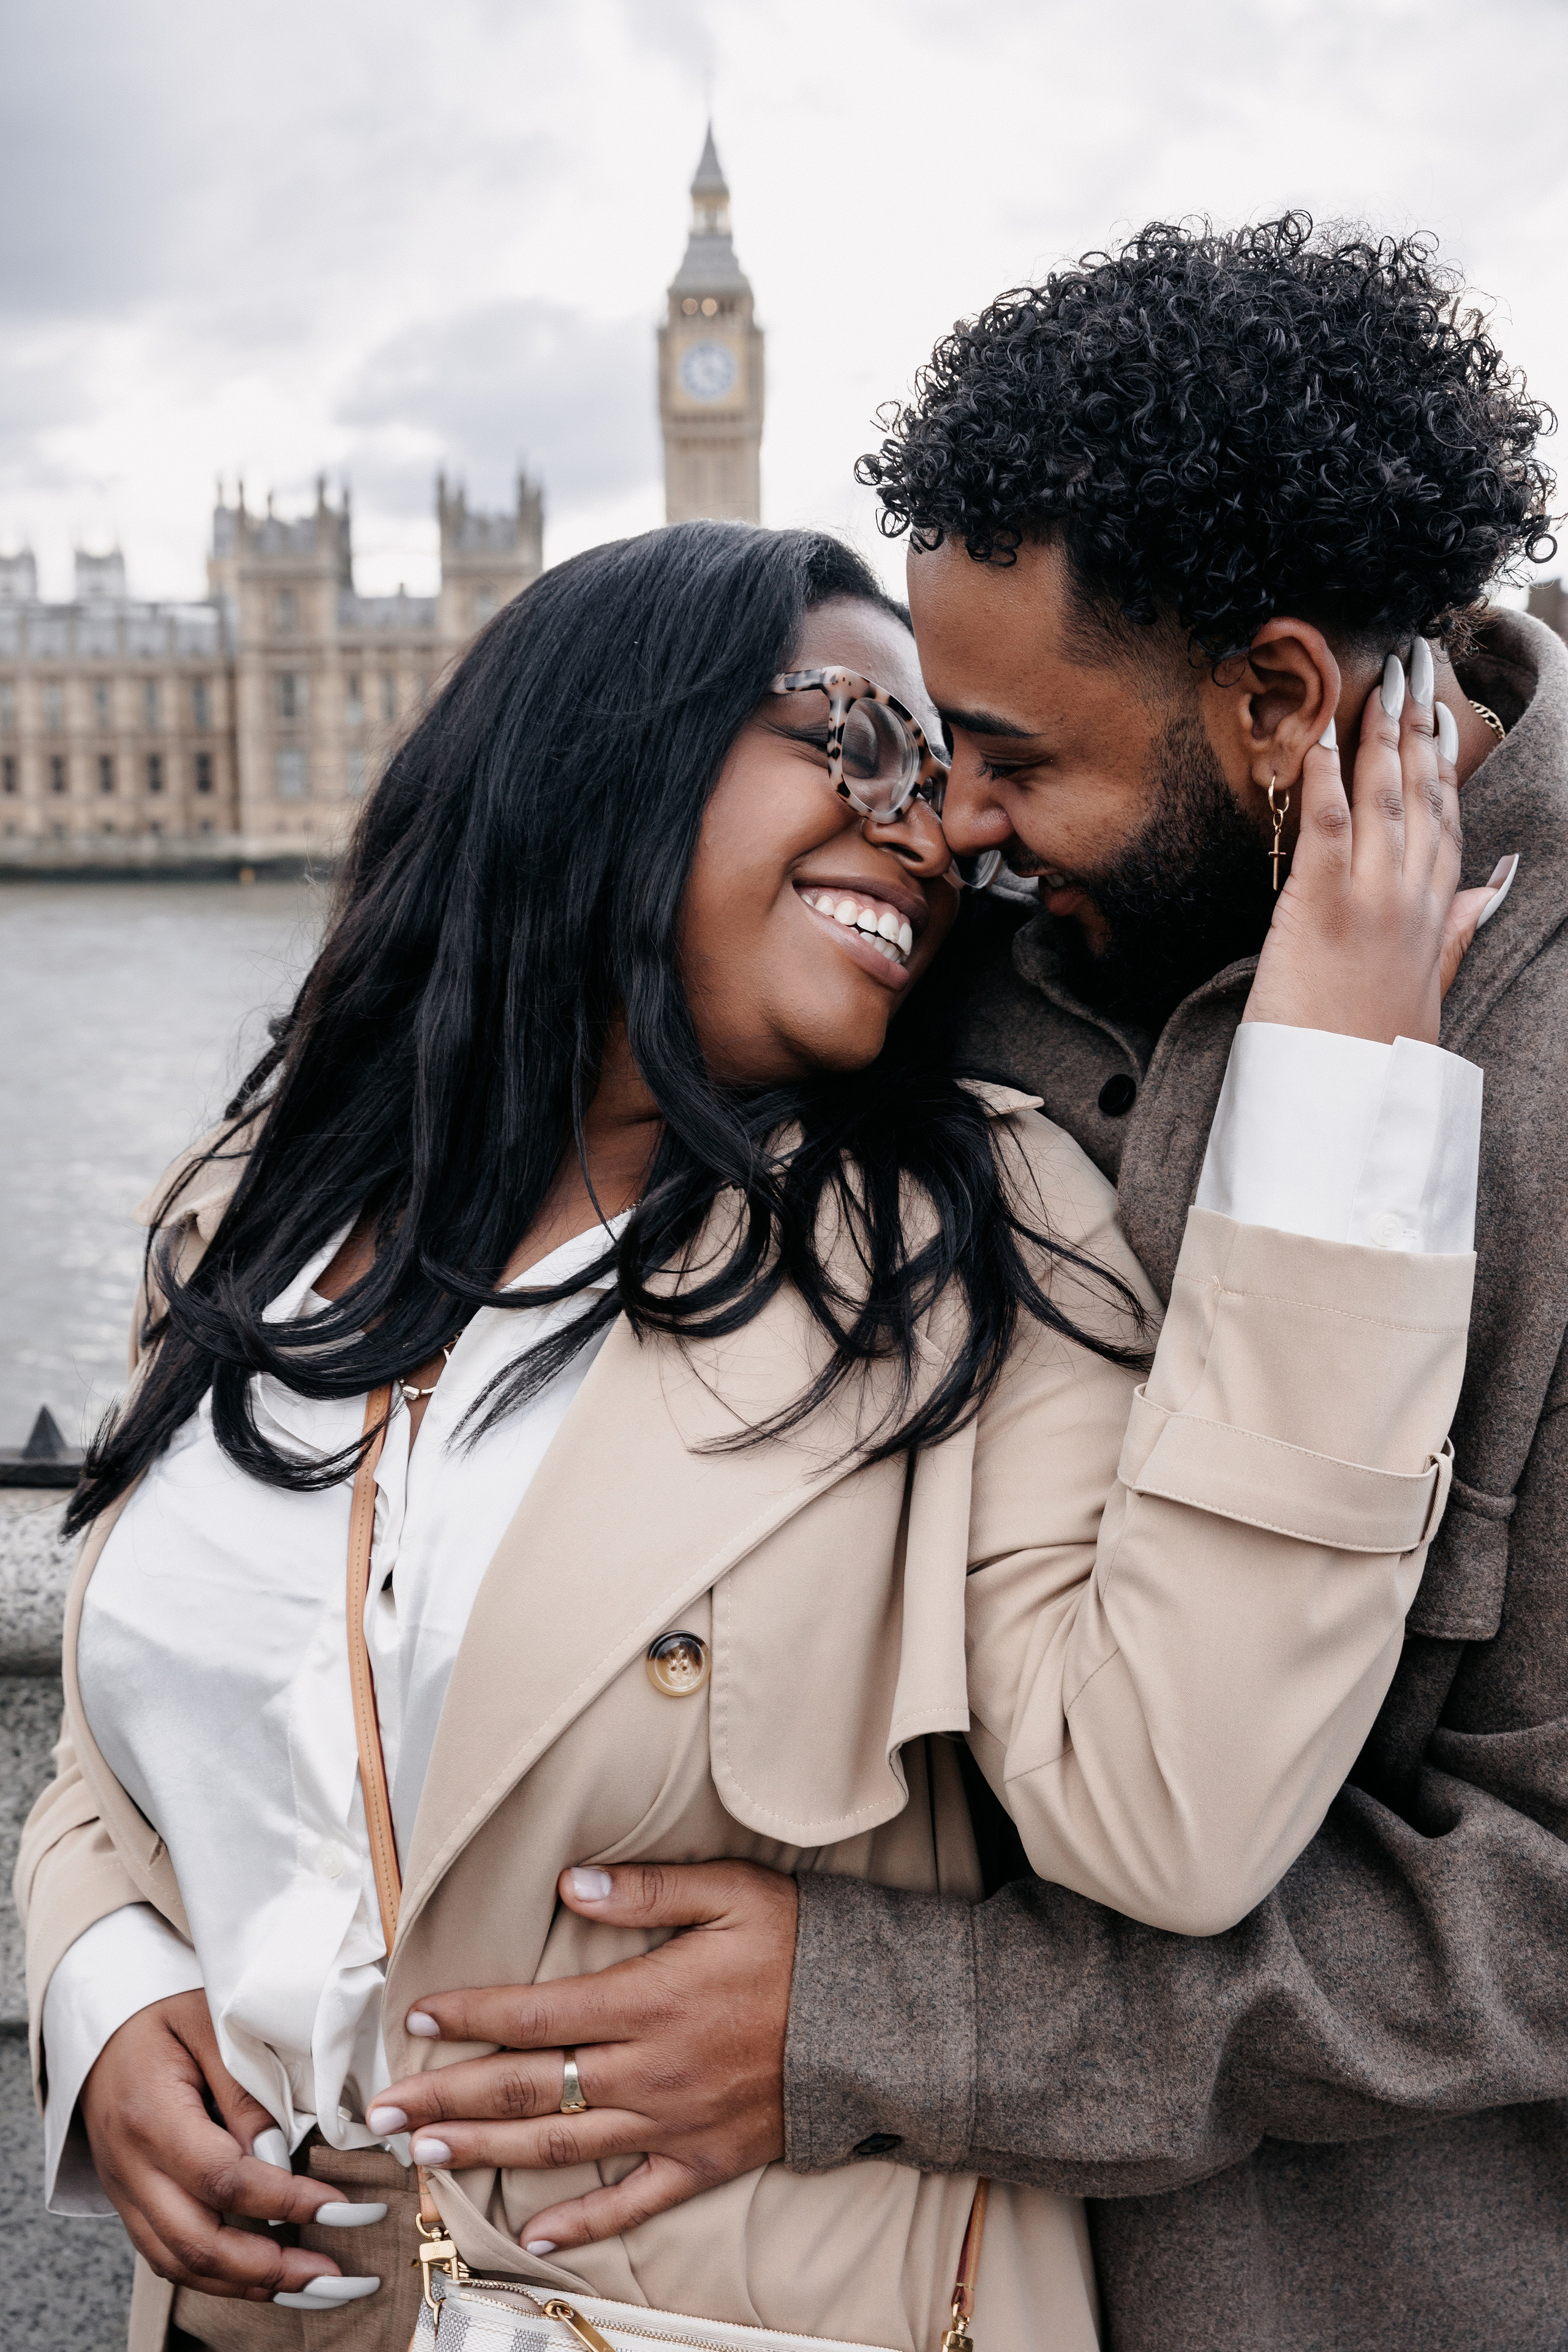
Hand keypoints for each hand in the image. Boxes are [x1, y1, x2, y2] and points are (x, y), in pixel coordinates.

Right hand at [80, 1990, 372, 2303]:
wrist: (96, 2030)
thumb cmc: (162, 2016)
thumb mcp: (209, 2024)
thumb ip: (243, 2089)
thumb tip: (279, 2153)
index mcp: (151, 2116)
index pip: (221, 2178)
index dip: (283, 2201)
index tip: (339, 2207)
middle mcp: (130, 2167)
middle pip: (195, 2242)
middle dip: (267, 2267)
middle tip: (329, 2271)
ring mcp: (124, 2193)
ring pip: (178, 2264)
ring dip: (245, 2285)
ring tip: (308, 2285)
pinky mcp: (127, 2205)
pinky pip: (166, 2257)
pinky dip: (215, 2278)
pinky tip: (262, 2278)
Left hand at [370, 1859, 797, 2253]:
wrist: (879, 2025)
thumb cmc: (802, 1947)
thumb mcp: (733, 1892)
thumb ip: (650, 1889)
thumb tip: (573, 1883)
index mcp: (648, 2001)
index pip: (536, 2013)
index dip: (471, 2015)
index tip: (417, 2018)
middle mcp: (649, 2070)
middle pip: (529, 2087)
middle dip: (449, 2095)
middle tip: (384, 2108)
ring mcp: (674, 2124)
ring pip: (561, 2145)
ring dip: (486, 2150)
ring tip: (424, 2154)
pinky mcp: (704, 2162)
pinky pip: (633, 2202)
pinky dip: (580, 2223)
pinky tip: (530, 2232)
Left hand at [1244, 643, 1513, 1042]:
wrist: (1340, 1113)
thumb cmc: (1370, 1063)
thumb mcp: (1428, 997)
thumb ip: (1458, 934)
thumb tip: (1495, 887)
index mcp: (1434, 919)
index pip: (1446, 825)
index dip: (1446, 764)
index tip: (1443, 713)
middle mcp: (1410, 901)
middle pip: (1423, 796)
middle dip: (1421, 724)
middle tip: (1417, 663)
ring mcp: (1370, 901)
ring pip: (1385, 798)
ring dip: (1383, 730)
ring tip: (1384, 675)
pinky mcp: (1321, 909)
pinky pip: (1327, 826)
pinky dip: (1328, 776)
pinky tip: (1328, 733)